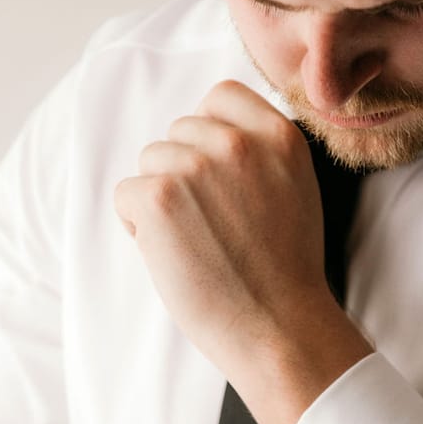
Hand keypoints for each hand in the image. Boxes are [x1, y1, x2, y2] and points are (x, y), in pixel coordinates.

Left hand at [113, 82, 371, 423]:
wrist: (278, 326)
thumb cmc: (284, 271)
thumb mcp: (296, 190)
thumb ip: (262, 152)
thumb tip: (212, 130)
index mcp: (279, 136)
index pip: (220, 96)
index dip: (209, 134)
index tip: (220, 175)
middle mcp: (237, 141)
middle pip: (179, 132)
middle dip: (184, 172)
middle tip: (212, 224)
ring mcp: (196, 166)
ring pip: (150, 161)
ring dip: (160, 199)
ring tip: (196, 242)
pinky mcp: (159, 197)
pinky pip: (126, 195)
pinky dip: (138, 227)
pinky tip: (174, 254)